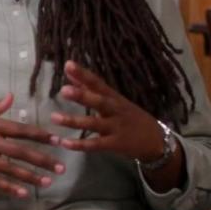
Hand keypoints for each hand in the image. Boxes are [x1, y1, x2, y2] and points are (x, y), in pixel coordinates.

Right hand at [0, 93, 64, 198]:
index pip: (21, 129)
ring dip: (30, 175)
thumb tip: (10, 97)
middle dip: (43, 159)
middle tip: (61, 166)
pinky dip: (8, 187)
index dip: (40, 135)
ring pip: (10, 168)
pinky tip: (22, 193)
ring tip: (48, 181)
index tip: (57, 140)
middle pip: (20, 151)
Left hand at [50, 61, 165, 161]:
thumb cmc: (129, 116)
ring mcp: (116, 128)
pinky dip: (80, 144)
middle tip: (63, 90)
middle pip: (98, 101)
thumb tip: (70, 71)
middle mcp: (115, 110)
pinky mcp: (116, 144)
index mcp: (113, 97)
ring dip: (74, 121)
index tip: (68, 64)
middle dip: (82, 95)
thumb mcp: (113, 100)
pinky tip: (65, 143)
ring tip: (54, 117)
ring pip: (94, 124)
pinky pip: (96, 145)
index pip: (98, 83)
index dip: (83, 74)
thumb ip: (90, 87)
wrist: (156, 140)